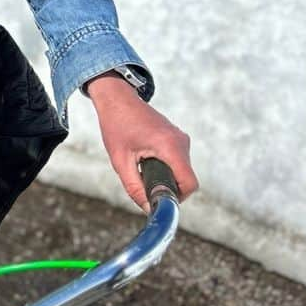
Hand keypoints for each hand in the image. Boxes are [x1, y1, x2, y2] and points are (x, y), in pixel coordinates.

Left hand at [86, 72, 197, 209]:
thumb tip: (148, 208)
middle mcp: (180, 141)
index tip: (158, 198)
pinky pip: (177, 159)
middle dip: (168, 186)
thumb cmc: (116, 125)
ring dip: (166, 175)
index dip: (177, 197)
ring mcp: (180, 137)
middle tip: (144, 181)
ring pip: (181, 169)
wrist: (116, 97)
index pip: (189, 184)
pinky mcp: (176, 136)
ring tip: (141, 165)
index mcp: (170, 146)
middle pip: (186, 178)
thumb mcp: (120, 161)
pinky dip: (165, 165)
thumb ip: (134, 188)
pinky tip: (145, 158)